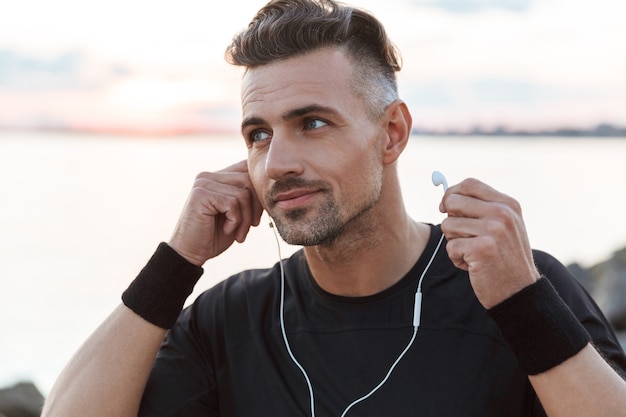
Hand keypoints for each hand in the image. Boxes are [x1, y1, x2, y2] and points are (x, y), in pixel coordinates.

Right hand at [168, 160, 263, 265]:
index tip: (256, 215)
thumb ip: (248, 196)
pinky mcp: (201, 194)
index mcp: (218, 176)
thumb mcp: (237, 213)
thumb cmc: (215, 235)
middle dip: (256, 207)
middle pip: (249, 180)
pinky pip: (233, 203)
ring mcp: (203, 183)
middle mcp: (209, 176)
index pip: (248, 170)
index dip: (259, 191)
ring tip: (239, 232)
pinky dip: (235, 221)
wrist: (190, 253)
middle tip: (251, 226)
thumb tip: (270, 187)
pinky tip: (226, 230)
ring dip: (246, 218)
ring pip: (243, 193)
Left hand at [439, 178, 539, 308]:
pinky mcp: (482, 248)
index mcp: (508, 204)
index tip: (446, 208)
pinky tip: (473, 266)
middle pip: (453, 201)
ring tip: (472, 253)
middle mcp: (503, 213)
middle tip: (461, 236)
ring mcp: (494, 230)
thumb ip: (481, 209)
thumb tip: (446, 197)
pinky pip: (450, 246)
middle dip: (449, 219)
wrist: (519, 291)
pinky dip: (456, 258)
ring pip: (448, 225)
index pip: (470, 184)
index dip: (452, 193)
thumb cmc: (505, 258)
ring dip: (454, 242)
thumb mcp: (503, 227)